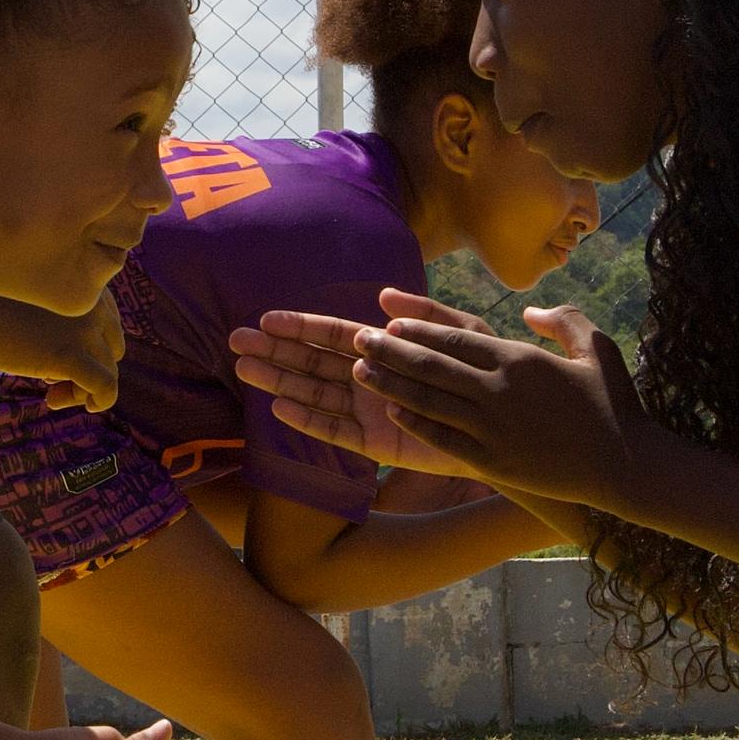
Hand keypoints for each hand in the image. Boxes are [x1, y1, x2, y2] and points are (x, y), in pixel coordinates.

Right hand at [0, 284, 124, 411]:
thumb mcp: (37, 304)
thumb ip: (61, 323)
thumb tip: (66, 366)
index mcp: (89, 287)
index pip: (108, 326)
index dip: (87, 349)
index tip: (55, 359)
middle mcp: (97, 305)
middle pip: (112, 350)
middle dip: (87, 370)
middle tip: (51, 384)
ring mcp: (86, 330)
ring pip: (109, 371)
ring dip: (81, 390)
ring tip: (50, 396)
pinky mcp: (71, 355)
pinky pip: (105, 388)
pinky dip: (94, 402)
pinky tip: (56, 402)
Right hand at [235, 298, 472, 471]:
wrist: (503, 429)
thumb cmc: (484, 378)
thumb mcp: (462, 337)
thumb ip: (427, 316)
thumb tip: (383, 296)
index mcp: (383, 350)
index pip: (331, 334)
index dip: (299, 326)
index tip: (265, 319)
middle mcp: (367, 379)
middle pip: (311, 362)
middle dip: (274, 352)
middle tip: (235, 341)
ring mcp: (367, 411)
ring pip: (314, 393)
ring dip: (279, 380)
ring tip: (244, 369)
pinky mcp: (375, 443)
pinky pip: (335, 430)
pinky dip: (308, 420)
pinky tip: (280, 407)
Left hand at [272, 290, 651, 510]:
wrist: (628, 466)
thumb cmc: (615, 404)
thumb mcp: (597, 348)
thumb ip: (563, 320)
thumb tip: (529, 310)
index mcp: (521, 359)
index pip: (457, 338)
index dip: (419, 327)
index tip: (389, 318)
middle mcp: (500, 392)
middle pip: (433, 366)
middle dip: (391, 350)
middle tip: (358, 339)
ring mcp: (494, 429)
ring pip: (430, 401)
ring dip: (391, 384)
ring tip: (359, 372)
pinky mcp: (494, 462)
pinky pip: (444, 439)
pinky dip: (415, 423)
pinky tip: (392, 412)